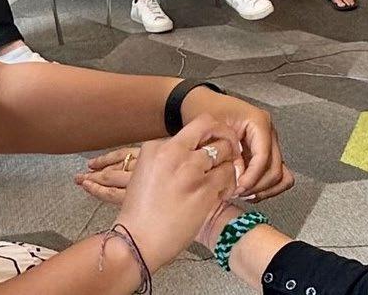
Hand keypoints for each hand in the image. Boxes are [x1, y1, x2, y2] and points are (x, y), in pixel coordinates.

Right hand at [113, 116, 241, 268]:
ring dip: (229, 164)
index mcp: (155, 147)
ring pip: (225, 151)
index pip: (191, 129)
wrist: (137, 241)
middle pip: (210, 126)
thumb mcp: (145, 174)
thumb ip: (167, 159)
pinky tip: (221, 194)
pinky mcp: (204, 189)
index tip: (209, 149)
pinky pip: (228, 175)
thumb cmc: (141, 213)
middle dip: (225, 136)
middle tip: (230, 150)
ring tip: (223, 179)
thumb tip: (191, 153)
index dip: (205, 139)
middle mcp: (173, 152)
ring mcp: (190, 169)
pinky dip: (229, 184)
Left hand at [180, 87, 293, 200]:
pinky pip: (276, 175)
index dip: (253, 177)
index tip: (239, 188)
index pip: (264, 156)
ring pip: (281, 175)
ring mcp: (269, 143)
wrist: (203, 103)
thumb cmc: (206, 110)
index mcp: (258, 121)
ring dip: (264, 189)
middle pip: (275, 168)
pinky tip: (249, 190)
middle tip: (238, 193)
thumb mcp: (210, 128)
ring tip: (243, 194)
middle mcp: (268, 132)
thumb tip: (237, 177)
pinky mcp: (265, 153)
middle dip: (257, 186)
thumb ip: (224, 152)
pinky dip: (266, 187)